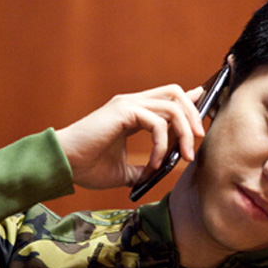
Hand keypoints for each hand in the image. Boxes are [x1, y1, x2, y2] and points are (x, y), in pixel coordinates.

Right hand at [55, 83, 204, 189]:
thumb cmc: (87, 167)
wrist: (64, 165)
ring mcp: (127, 104)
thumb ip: (143, 168)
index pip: (169, 98)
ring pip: (173, 105)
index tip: (203, 119)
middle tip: (197, 142)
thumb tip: (162, 173)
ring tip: (186, 155)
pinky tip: (156, 163)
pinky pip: (157, 123)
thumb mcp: (123, 171)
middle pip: (176, 94)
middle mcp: (131, 103)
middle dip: (194, 115)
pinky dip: (163, 144)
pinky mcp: (124, 111)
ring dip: (184, 131)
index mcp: (132, 112)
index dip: (190, 103)